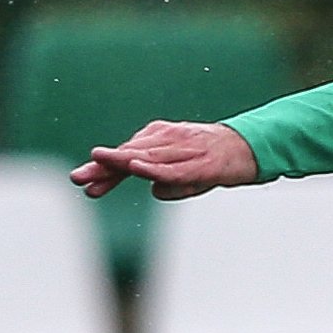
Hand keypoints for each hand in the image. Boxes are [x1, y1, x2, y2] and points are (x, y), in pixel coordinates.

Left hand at [71, 121, 260, 200]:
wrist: (254, 148)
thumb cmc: (220, 163)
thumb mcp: (192, 177)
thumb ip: (172, 183)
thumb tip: (154, 190)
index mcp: (163, 144)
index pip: (128, 158)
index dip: (106, 172)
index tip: (85, 186)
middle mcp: (169, 142)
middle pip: (131, 154)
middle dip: (104, 167)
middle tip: (78, 178)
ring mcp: (184, 149)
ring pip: (147, 156)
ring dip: (122, 161)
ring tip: (98, 163)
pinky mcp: (199, 161)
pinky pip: (172, 165)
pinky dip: (154, 166)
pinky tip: (137, 167)